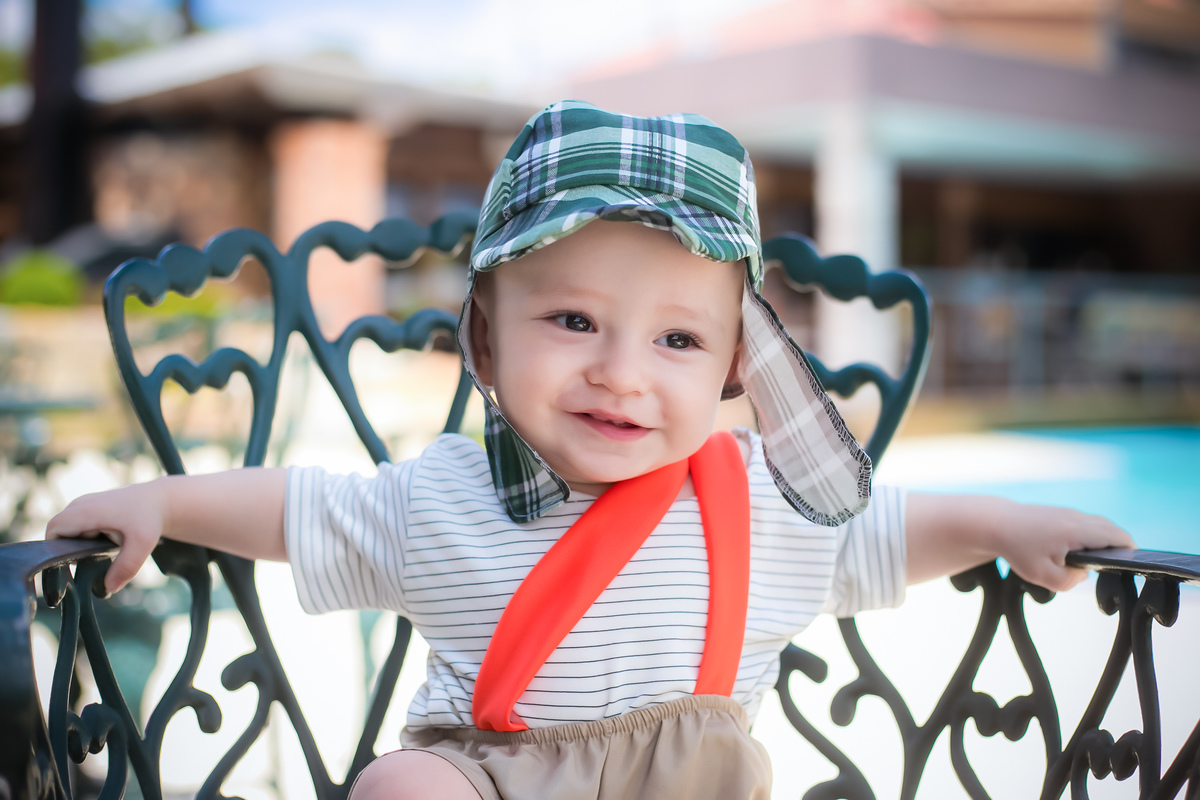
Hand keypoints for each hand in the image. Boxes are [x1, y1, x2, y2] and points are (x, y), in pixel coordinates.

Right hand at [46, 481, 168, 594]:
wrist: (159, 501)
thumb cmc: (149, 518)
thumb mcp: (142, 543)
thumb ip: (126, 567)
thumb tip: (109, 589)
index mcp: (86, 510)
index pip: (54, 530)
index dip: (56, 549)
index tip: (73, 564)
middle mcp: (80, 505)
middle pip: (60, 534)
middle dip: (71, 550)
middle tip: (93, 561)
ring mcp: (83, 505)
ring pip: (70, 532)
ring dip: (82, 545)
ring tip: (105, 550)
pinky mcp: (88, 509)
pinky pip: (78, 528)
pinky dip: (88, 539)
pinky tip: (107, 544)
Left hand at [996, 503, 1133, 592]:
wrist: (995, 524)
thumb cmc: (1017, 550)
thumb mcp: (1043, 576)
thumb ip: (1071, 580)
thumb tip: (1085, 574)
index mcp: (1077, 531)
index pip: (1117, 538)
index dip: (1129, 552)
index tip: (1132, 567)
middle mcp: (1077, 518)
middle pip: (1113, 530)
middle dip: (1121, 548)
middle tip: (1120, 568)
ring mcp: (1070, 512)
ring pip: (1100, 525)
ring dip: (1106, 540)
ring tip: (1104, 561)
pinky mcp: (1062, 513)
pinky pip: (1087, 523)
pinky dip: (1093, 535)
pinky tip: (1086, 551)